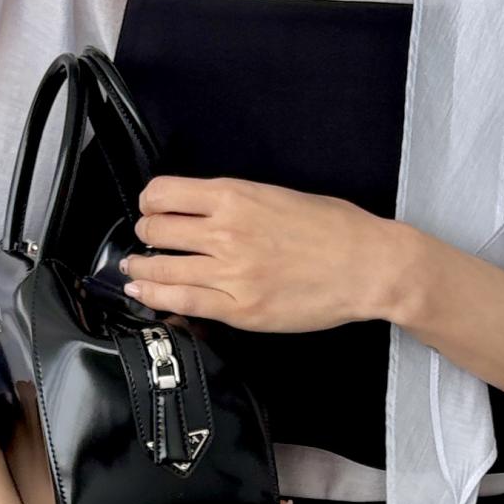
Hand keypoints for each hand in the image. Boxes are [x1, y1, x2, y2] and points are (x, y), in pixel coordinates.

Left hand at [121, 177, 409, 333]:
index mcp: (235, 196)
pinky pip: (182, 302)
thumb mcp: (278, 196)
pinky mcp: (239, 310)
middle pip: (155, 230)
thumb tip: (202, 212)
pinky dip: (157, 296)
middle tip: (148, 241)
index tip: (152, 209)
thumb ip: (235, 203)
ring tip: (136, 269)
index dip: (149, 202)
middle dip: (145, 235)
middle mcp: (226, 232)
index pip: (163, 193)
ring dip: (141, 267)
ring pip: (160, 268)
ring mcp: (230, 274)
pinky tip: (146, 292)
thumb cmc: (335, 230)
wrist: (367, 266)